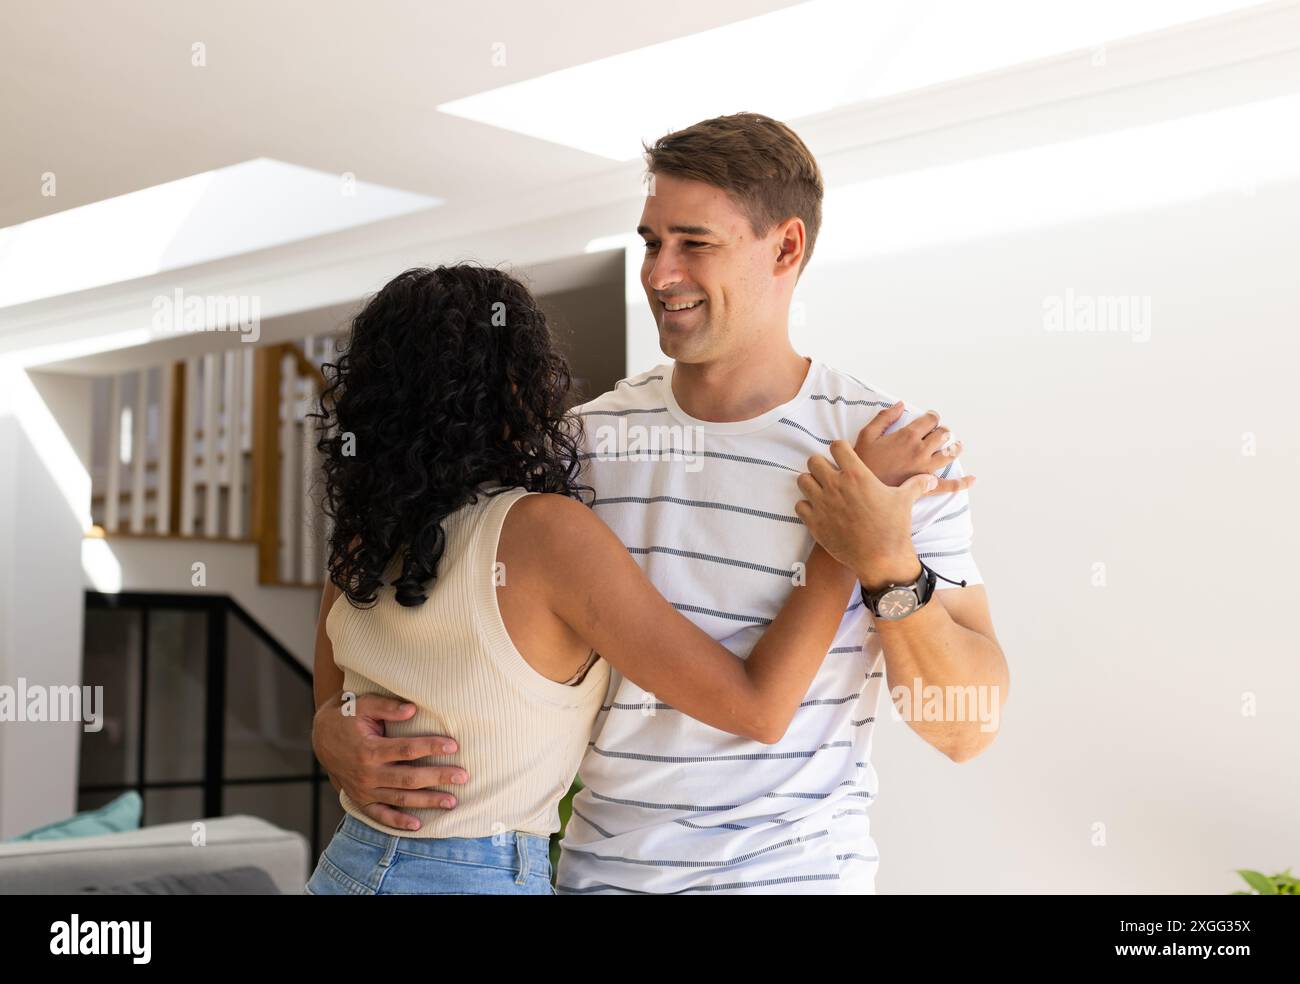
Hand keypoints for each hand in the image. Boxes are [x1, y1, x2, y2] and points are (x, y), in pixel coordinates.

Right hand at [311, 691, 467, 831]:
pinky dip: (397, 822)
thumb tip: (413, 709)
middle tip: (463, 777)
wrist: (318, 737)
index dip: (431, 747)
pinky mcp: (360, 799)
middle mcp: (367, 774)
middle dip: (438, 778)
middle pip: (409, 779)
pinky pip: (379, 815)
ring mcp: (363, 790)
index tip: (454, 745)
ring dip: (427, 802)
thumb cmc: (345, 716)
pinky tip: (418, 825)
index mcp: (368, 750)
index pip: (406, 750)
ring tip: (452, 801)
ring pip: (400, 799)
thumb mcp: (361, 704)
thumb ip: (387, 707)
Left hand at [795, 440, 936, 588]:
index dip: (840, 450)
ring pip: (803, 481)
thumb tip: (930, 478)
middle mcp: (835, 485)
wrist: (881, 558)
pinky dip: (807, 506)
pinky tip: (818, 510)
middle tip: (831, 474)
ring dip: (811, 483)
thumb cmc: (893, 527)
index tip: (844, 458)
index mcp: (857, 474)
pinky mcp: (814, 523)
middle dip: (821, 465)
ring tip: (822, 491)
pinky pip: (799, 505)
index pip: (836, 446)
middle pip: (814, 460)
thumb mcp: (905, 501)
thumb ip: (916, 484)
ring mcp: (822, 504)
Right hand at [855, 404, 974, 494]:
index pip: (931, 419)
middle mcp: (921, 450)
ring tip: (956, 445)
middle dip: (943, 430)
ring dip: (955, 448)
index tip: (930, 418)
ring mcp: (925, 469)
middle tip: (940, 432)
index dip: (932, 416)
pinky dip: (961, 483)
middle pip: (943, 434)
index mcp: (908, 436)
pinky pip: (948, 485)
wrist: (860, 488)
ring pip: (950, 454)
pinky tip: (971, 479)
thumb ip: (884, 417)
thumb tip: (901, 405)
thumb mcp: (867, 434)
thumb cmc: (862, 461)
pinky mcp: (925, 486)